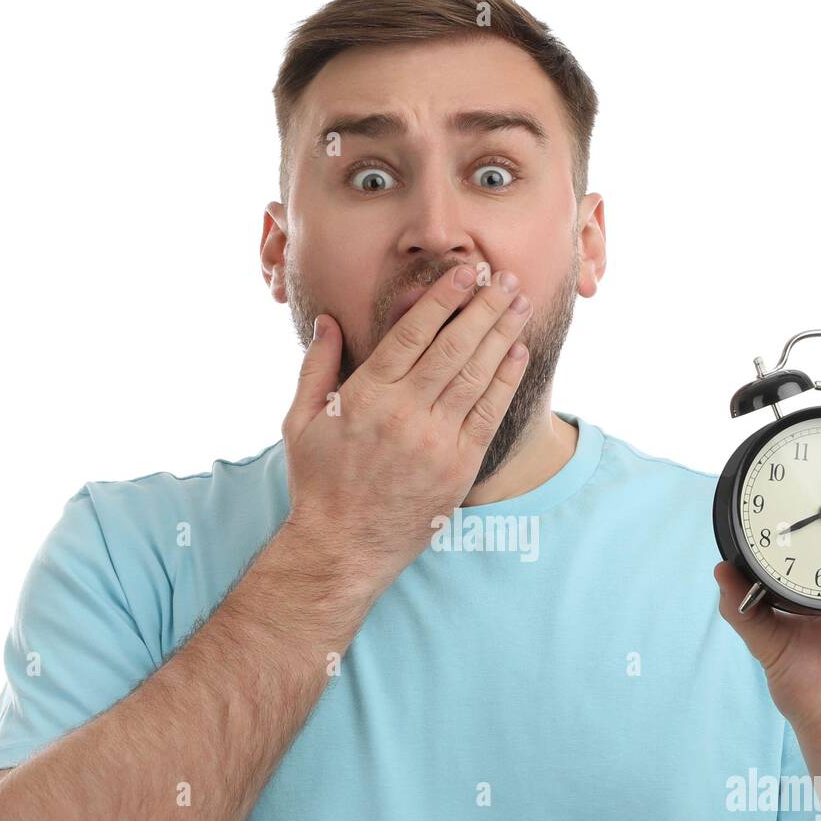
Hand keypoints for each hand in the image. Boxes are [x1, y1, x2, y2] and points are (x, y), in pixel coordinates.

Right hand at [280, 265, 532, 591]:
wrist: (344, 548)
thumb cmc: (318, 483)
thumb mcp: (300, 421)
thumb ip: (317, 366)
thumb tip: (328, 320)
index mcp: (366, 396)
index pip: (412, 334)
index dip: (442, 299)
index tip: (464, 273)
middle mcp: (405, 415)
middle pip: (454, 347)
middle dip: (483, 308)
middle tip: (505, 279)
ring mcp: (436, 442)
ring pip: (477, 375)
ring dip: (503, 335)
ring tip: (520, 304)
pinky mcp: (459, 468)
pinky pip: (489, 414)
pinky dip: (506, 380)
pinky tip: (518, 353)